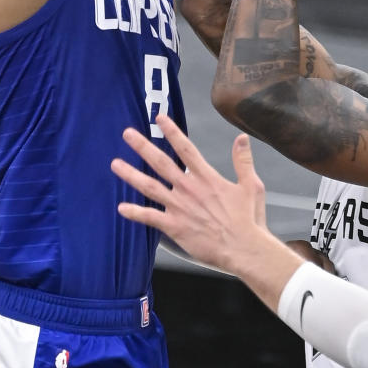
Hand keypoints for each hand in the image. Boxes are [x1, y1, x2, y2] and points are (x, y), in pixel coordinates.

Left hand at [112, 116, 270, 272]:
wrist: (244, 249)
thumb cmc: (249, 220)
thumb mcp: (251, 186)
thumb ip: (244, 161)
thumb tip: (242, 139)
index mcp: (207, 178)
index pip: (186, 149)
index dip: (172, 132)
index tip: (159, 118)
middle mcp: (190, 189)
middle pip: (161, 162)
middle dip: (143, 146)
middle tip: (127, 134)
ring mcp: (180, 207)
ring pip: (150, 187)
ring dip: (131, 175)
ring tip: (115, 164)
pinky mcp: (175, 227)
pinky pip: (150, 218)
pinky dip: (135, 213)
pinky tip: (121, 207)